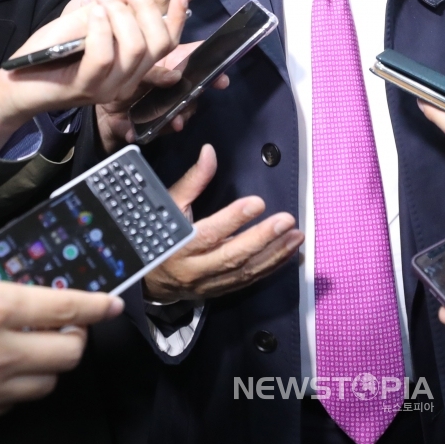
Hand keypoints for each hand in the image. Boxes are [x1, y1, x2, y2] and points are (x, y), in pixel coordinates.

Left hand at [0, 0, 189, 151]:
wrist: (17, 79)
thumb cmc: (53, 47)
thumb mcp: (91, 15)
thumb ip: (120, 0)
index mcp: (134, 63)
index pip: (168, 41)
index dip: (179, 14)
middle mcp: (129, 78)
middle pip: (159, 42)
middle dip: (146, 7)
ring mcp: (109, 86)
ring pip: (136, 48)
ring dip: (120, 13)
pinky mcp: (86, 87)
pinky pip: (105, 56)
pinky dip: (101, 27)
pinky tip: (93, 12)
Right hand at [0, 226, 123, 434]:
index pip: (68, 308)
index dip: (99, 306)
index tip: (114, 303)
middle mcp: (0, 353)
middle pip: (68, 355)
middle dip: (77, 339)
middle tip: (66, 326)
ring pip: (45, 385)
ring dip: (48, 366)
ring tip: (35, 349)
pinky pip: (11, 405)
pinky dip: (16, 388)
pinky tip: (0, 371)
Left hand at [94, 40, 230, 151]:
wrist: (92, 87)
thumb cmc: (121, 67)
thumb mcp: (139, 57)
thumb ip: (157, 61)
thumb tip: (176, 72)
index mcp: (173, 70)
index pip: (200, 73)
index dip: (214, 76)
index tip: (222, 80)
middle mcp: (170, 92)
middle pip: (191, 101)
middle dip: (190, 106)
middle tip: (186, 107)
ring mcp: (157, 111)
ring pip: (174, 120)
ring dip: (172, 123)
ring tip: (172, 123)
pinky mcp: (138, 125)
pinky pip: (142, 133)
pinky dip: (136, 133)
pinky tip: (132, 132)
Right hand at [141, 145, 304, 302]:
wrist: (147, 280)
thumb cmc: (157, 234)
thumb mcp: (168, 206)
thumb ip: (192, 181)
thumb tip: (209, 152)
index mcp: (179, 244)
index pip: (209, 233)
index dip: (233, 219)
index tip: (257, 202)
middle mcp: (195, 268)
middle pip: (232, 256)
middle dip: (262, 239)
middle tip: (287, 221)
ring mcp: (209, 283)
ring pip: (245, 272)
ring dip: (274, 255)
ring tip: (296, 237)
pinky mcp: (220, 291)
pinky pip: (248, 282)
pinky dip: (271, 269)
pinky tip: (290, 255)